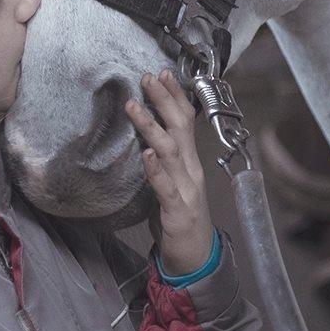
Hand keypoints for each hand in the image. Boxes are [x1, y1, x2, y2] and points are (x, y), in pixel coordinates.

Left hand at [125, 69, 214, 276]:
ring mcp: (187, 190)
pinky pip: (167, 188)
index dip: (175, 96)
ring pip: (170, 152)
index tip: (162, 73)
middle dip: (164, 100)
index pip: (185, 121)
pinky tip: (146, 155)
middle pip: (180, 128)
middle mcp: (191, 171)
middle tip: (148, 77)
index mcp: (189, 162)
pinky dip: (156, 170)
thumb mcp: (172, 181)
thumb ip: (163, 159)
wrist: (196, 257)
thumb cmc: (180, 217)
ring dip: (151, 127)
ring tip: (133, 107)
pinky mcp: (178, 212)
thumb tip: (145, 135)